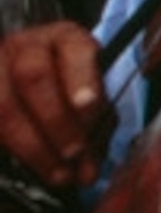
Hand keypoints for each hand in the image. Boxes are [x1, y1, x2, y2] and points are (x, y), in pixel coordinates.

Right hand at [0, 20, 111, 192]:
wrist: (28, 82)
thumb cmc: (71, 92)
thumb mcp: (92, 97)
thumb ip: (97, 125)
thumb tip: (87, 170)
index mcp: (66, 38)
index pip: (74, 49)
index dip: (81, 79)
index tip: (88, 106)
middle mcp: (25, 46)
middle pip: (33, 76)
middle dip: (56, 120)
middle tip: (74, 153)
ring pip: (3, 103)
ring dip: (31, 145)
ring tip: (56, 174)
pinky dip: (8, 147)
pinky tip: (27, 167)